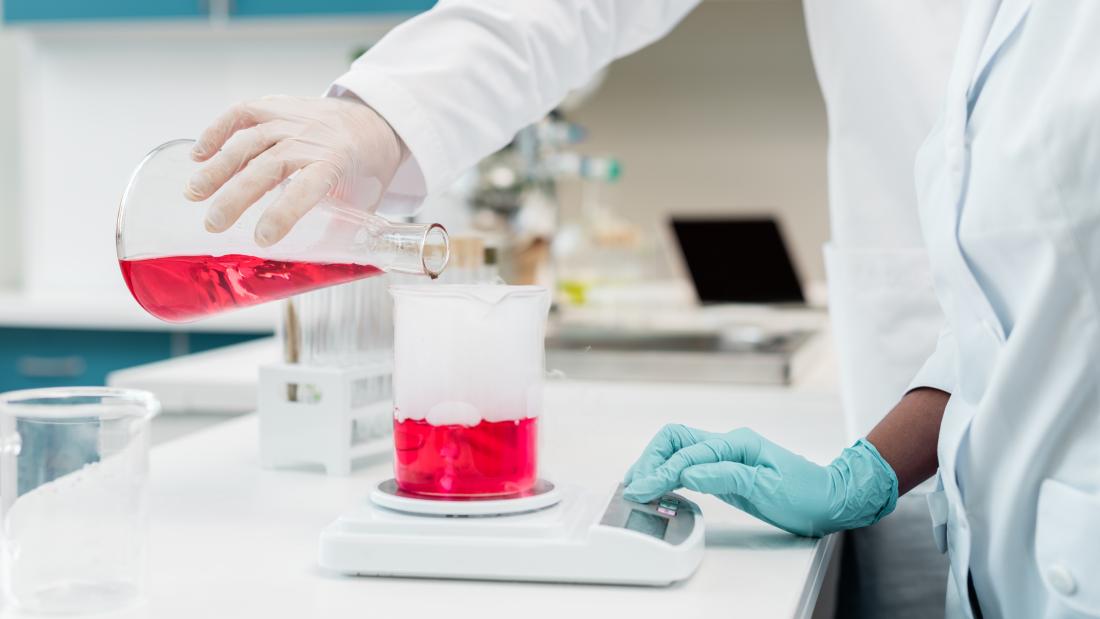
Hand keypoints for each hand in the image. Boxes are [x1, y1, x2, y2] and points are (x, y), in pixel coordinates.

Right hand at [184, 95, 405, 246]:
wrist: (373, 124)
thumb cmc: (364, 171)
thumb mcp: (362, 203)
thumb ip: (336, 231)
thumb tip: (309, 271)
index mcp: (336, 164)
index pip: (307, 188)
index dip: (283, 213)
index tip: (261, 239)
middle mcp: (312, 139)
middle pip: (269, 165)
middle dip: (237, 195)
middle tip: (213, 224)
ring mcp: (292, 119)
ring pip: (249, 140)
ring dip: (218, 167)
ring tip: (194, 193)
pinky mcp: (276, 107)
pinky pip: (243, 113)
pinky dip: (217, 131)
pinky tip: (198, 155)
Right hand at [622, 424, 897, 536]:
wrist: (831, 499)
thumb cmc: (806, 493)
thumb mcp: (768, 488)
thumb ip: (727, 477)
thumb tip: (690, 473)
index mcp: (737, 443)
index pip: (688, 455)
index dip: (663, 473)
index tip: (643, 490)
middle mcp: (727, 444)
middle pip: (675, 439)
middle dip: (650, 459)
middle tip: (634, 485)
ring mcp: (725, 456)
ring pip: (678, 449)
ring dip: (655, 464)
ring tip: (637, 484)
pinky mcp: (724, 471)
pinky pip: (688, 465)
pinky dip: (669, 473)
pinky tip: (659, 487)